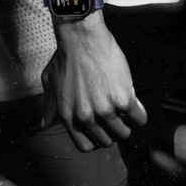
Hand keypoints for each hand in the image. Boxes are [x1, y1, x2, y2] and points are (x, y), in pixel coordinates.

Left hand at [41, 15, 146, 151]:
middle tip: (114, 118)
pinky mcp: (123, 99)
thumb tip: (44, 123)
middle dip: (111, 132)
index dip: (93, 140)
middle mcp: (86, 117)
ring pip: (124, 133)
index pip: (84, 145)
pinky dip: (140, 115)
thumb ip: (49, 107)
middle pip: (107, 141)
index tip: (99, 131)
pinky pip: (140, 119)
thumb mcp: (50, 83)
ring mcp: (106, 110)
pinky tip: (136, 106)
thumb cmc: (65, 58)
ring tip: (125, 113)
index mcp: (68, 116)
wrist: (82, 39)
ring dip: (127, 125)